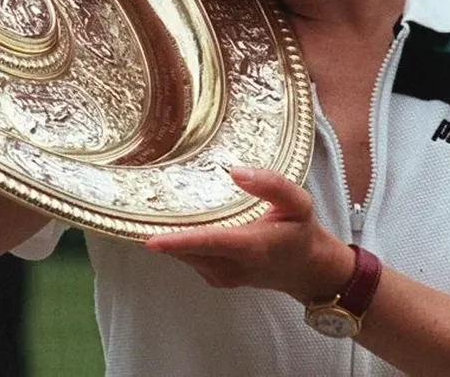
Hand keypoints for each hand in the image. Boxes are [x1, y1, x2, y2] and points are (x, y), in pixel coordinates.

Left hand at [145, 168, 351, 302]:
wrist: (309, 270)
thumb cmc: (302, 232)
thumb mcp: (298, 202)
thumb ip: (271, 184)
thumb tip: (235, 171)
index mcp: (252, 247)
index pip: (209, 243)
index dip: (179, 242)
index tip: (152, 240)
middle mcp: (233, 267)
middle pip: (189, 251)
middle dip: (164, 234)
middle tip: (140, 207)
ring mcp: (223, 277)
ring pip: (186, 258)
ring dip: (171, 239)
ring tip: (154, 211)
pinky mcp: (218, 279)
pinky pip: (191, 261)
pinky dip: (182, 245)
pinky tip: (179, 225)